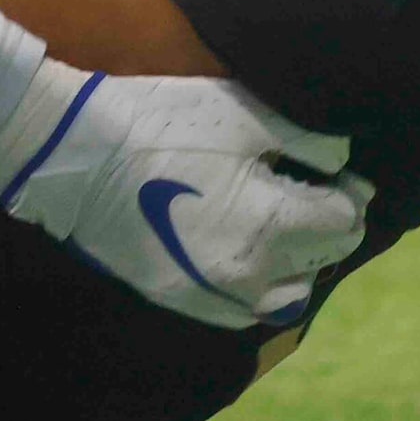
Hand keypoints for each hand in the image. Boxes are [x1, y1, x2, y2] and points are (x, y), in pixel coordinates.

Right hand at [0, 65, 369, 327]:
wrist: (71, 152)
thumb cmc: (159, 120)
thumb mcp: (241, 113)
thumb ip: (308, 141)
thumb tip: (344, 163)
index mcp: (273, 226)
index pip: (345, 222)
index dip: (348, 191)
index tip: (336, 172)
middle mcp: (252, 276)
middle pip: (323, 259)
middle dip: (327, 225)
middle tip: (309, 188)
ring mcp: (214, 296)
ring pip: (287, 296)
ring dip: (297, 263)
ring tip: (279, 224)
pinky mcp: (182, 301)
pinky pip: (243, 307)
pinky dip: (257, 283)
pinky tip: (241, 246)